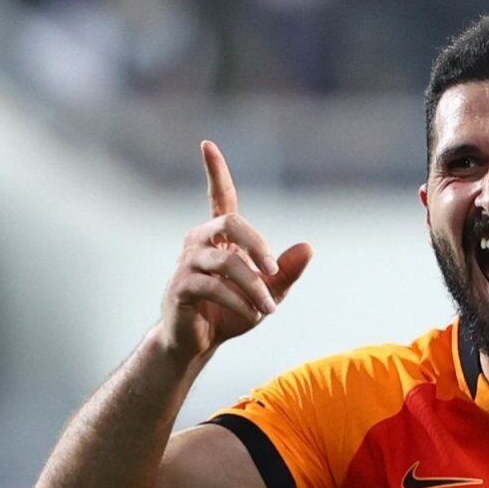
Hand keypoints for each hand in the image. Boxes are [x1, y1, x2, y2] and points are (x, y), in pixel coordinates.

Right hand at [159, 141, 312, 361]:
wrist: (199, 343)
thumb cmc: (232, 311)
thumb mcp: (269, 291)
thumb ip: (287, 271)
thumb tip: (309, 247)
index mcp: (219, 237)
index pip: (218, 197)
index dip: (215, 171)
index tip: (207, 144)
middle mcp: (199, 242)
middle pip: (229, 222)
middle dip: (258, 245)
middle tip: (274, 271)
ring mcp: (186, 263)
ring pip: (226, 262)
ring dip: (254, 286)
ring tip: (269, 309)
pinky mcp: (180, 287)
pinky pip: (213, 287)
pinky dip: (239, 302)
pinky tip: (251, 316)